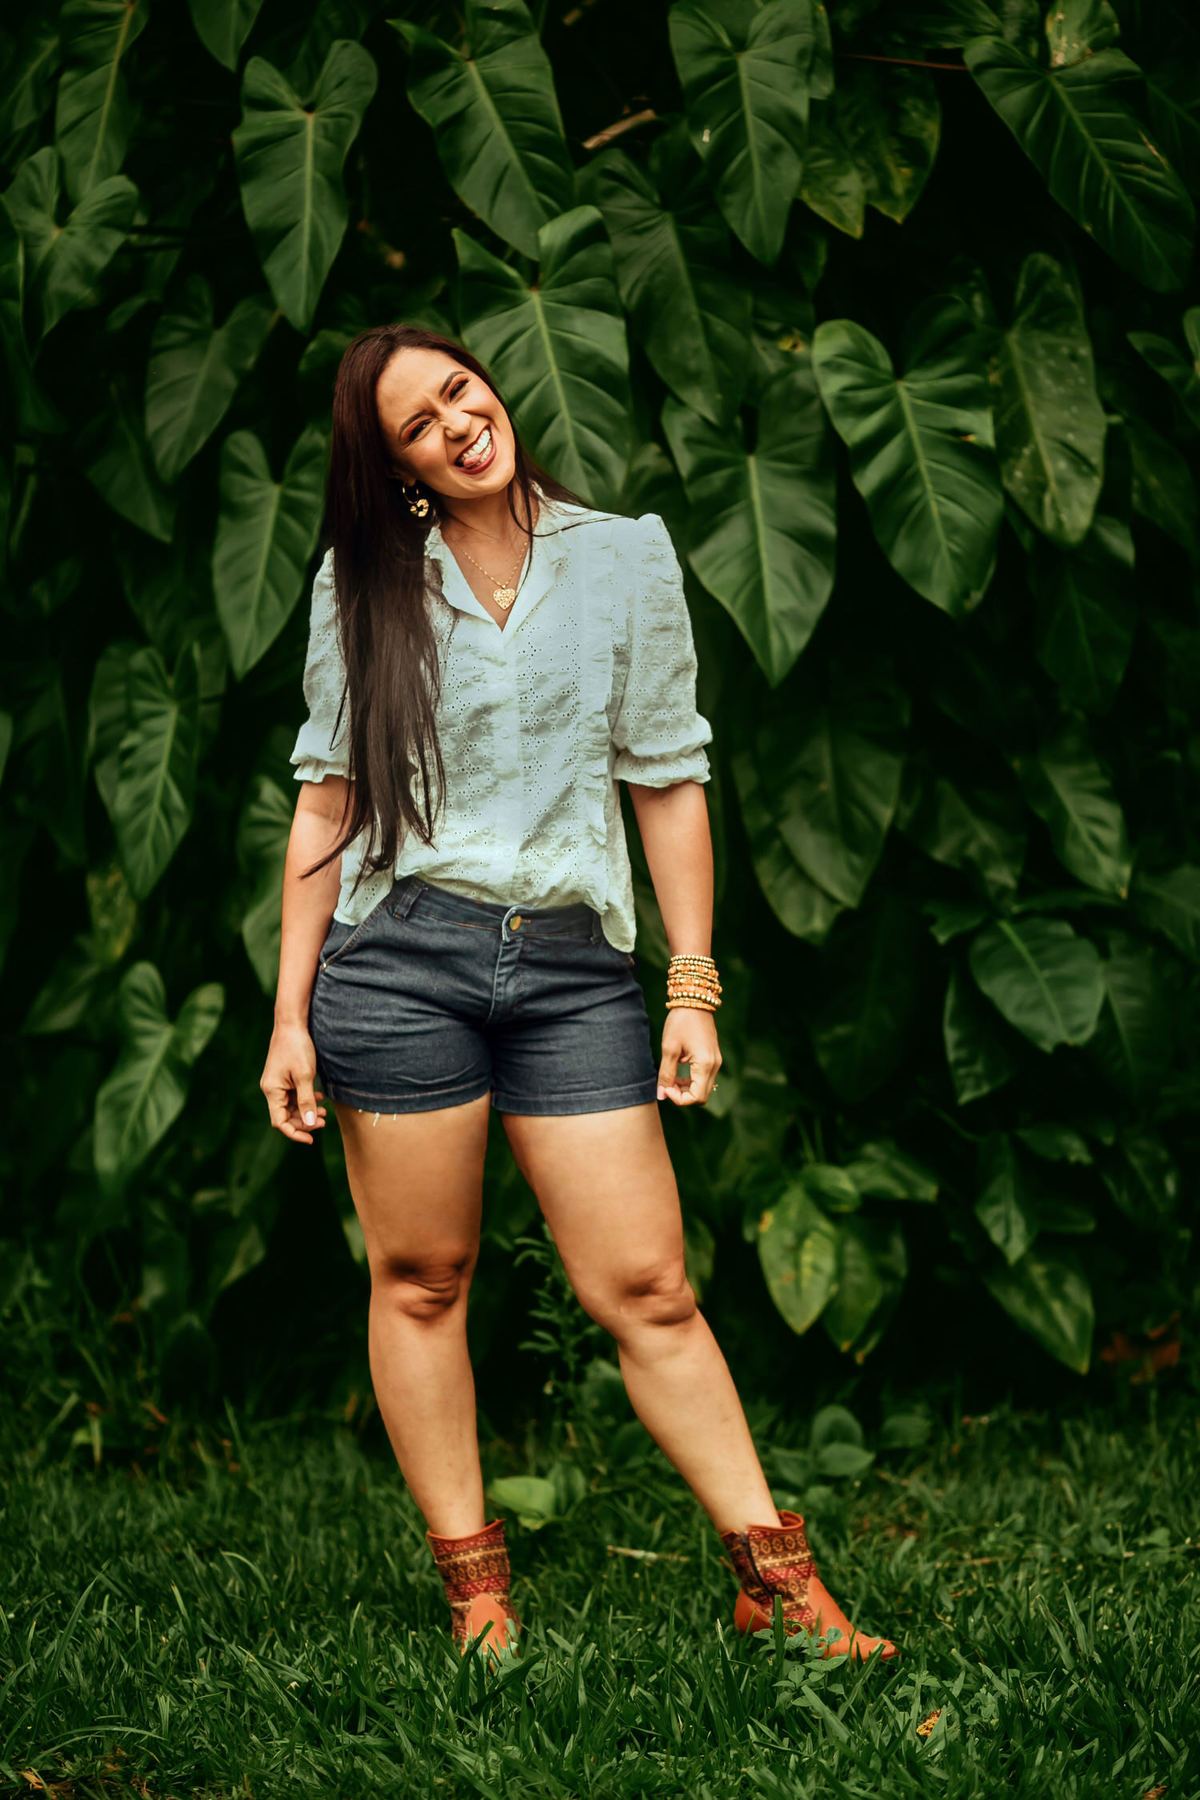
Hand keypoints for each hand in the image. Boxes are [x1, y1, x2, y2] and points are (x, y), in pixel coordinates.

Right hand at [261, 1023, 328, 1143]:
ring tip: (325, 1112)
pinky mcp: (284, 1078)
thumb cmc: (297, 1047)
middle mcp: (271, 1089)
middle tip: (324, 1122)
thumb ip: (307, 1101)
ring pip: (291, 1107)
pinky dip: (306, 1100)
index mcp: (272, 1091)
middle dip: (304, 1122)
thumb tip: (310, 1124)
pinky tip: (320, 1099)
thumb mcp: (305, 1076)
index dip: (295, 1133)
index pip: (279, 1122)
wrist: (292, 1024)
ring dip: (307, 1112)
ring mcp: (278, 1084)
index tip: (311, 1139)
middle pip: (285, 1116)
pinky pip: (293, 1096)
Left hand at [657, 1007, 721, 1105]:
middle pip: (702, 1096)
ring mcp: (716, 1062)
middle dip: (682, 1095)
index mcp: (705, 1064)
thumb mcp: (669, 1048)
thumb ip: (666, 1074)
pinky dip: (691, 1080)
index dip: (679, 1099)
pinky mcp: (713, 1058)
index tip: (665, 1087)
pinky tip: (678, 1072)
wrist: (694, 1000)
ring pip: (703, 1088)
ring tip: (670, 1078)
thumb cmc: (681, 1022)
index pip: (696, 1097)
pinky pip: (704, 1078)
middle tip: (666, 1084)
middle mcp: (715, 1065)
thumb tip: (661, 1095)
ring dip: (686, 1089)